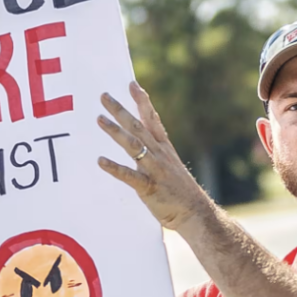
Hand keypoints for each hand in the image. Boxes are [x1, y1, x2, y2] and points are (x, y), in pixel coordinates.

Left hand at [97, 82, 214, 231]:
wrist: (196, 213)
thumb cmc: (178, 191)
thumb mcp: (169, 165)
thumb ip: (155, 151)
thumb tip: (139, 140)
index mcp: (164, 148)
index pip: (152, 119)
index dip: (142, 101)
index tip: (131, 84)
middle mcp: (159, 155)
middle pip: (138, 127)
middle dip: (121, 110)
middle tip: (104, 96)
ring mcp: (155, 170)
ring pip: (133, 146)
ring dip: (116, 132)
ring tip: (100, 120)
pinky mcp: (149, 187)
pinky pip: (130, 176)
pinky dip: (115, 168)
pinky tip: (100, 161)